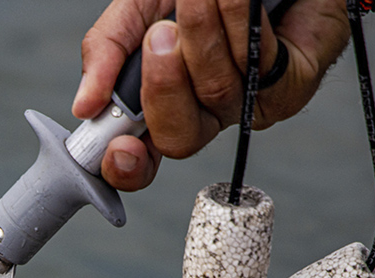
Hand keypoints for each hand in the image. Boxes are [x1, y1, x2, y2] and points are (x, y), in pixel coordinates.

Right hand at [73, 0, 350, 190]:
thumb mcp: (139, 9)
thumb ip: (107, 49)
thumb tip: (85, 105)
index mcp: (164, 104)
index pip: (140, 157)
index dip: (127, 165)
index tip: (119, 149)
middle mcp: (204, 112)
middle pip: (178, 139)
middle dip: (164, 90)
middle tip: (161, 37)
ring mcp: (246, 103)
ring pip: (216, 92)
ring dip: (202, 34)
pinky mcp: (289, 85)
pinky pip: (256, 67)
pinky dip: (238, 24)